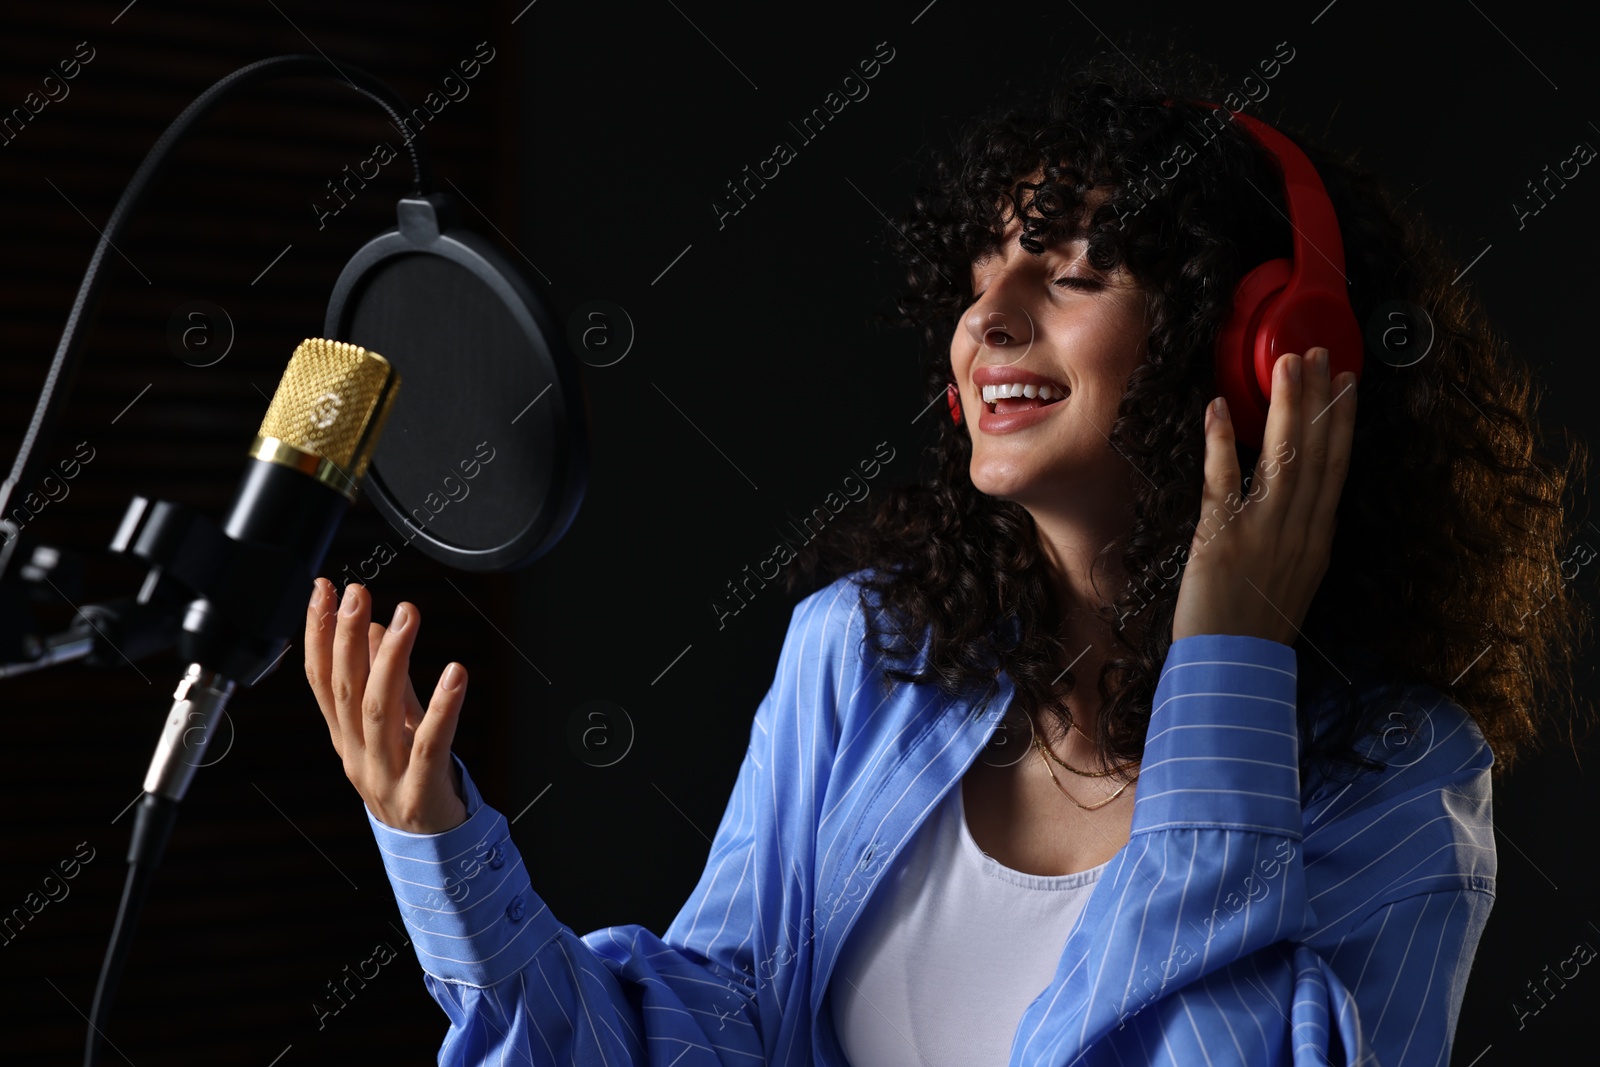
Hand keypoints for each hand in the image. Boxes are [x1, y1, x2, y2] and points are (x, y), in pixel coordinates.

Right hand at [304, 578, 468, 832]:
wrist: (432, 848)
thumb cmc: (412, 779)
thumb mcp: (394, 725)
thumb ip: (385, 680)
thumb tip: (375, 628)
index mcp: (344, 736)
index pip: (321, 678)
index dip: (318, 633)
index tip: (322, 589)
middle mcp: (357, 753)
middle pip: (345, 689)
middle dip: (346, 636)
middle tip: (357, 592)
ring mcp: (386, 774)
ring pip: (379, 710)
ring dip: (391, 658)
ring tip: (406, 614)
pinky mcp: (421, 789)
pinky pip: (429, 743)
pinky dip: (442, 706)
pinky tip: (456, 672)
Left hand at [1171, 347, 1356, 644]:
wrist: (1231, 669)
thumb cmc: (1255, 630)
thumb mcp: (1294, 581)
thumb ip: (1299, 540)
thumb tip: (1302, 506)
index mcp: (1316, 539)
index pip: (1335, 467)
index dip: (1341, 421)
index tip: (1346, 381)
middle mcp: (1296, 530)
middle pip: (1315, 453)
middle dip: (1318, 399)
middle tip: (1318, 351)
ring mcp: (1261, 532)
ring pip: (1281, 458)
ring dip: (1283, 408)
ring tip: (1284, 364)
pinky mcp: (1221, 538)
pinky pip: (1222, 482)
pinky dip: (1220, 443)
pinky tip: (1218, 407)